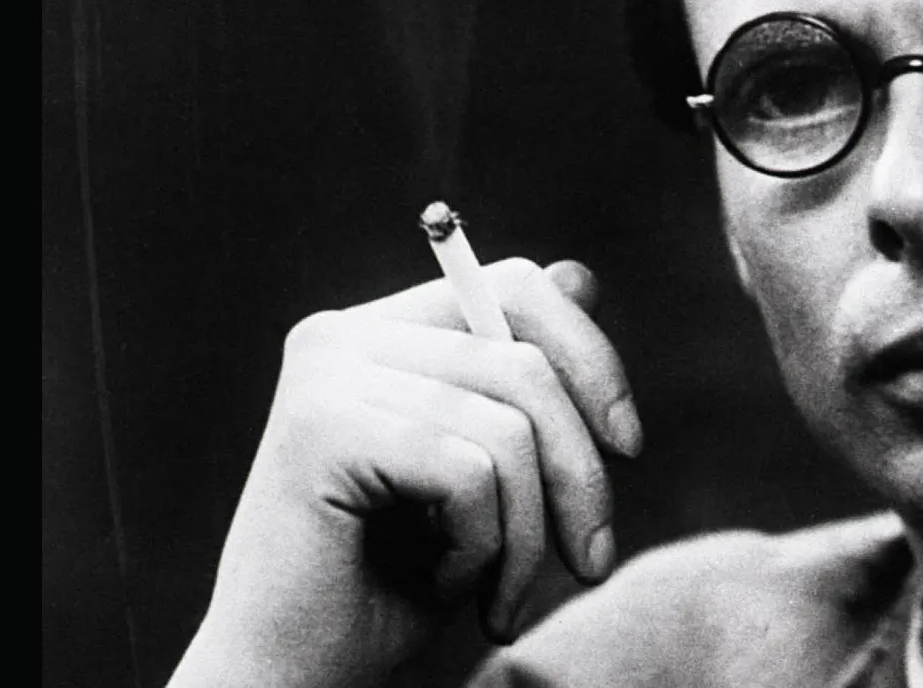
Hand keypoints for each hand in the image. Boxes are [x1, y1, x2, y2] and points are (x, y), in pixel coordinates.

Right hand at [169, 259, 641, 687]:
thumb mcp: (485, 471)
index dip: (594, 360)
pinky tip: (443, 584)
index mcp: (380, 330)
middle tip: (592, 563)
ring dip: (531, 535)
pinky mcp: (319, 432)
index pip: (522, 287)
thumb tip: (584, 275)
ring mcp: (325, 377)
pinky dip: (481, 546)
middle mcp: (341, 334)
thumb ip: (522, 380)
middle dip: (581, 472)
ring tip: (503, 599)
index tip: (629, 447)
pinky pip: (467, 473)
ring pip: (508, 428)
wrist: (293, 680)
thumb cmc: (395, 584)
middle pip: (526, 361)